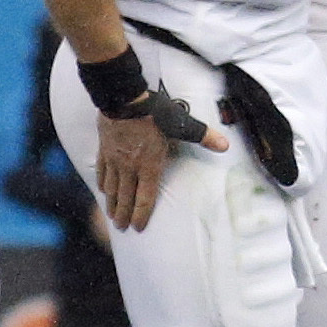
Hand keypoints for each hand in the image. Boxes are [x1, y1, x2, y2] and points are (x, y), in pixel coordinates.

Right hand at [94, 86, 224, 231]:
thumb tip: (224, 145)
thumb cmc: (154, 113)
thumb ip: (203, 137)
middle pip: (126, 197)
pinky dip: (102, 183)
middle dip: (124, 215)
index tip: (138, 227)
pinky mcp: (104, 149)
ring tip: (111, 215)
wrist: (124, 99)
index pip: (145, 198)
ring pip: (112, 188)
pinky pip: (102, 171)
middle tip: (121, 227)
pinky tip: (103, 190)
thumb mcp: (182, 125)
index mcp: (149, 165)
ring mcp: (114, 159)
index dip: (142, 214)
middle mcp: (130, 167)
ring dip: (112, 203)